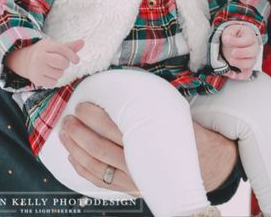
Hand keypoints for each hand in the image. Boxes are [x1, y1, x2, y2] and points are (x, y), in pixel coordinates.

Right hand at [5, 38, 83, 87]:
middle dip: (65, 64)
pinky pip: (53, 83)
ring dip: (59, 72)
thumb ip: (69, 46)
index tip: (77, 60)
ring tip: (52, 68)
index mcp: (45, 46)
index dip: (72, 55)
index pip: (62, 49)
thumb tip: (83, 42)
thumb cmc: (45, 52)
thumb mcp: (55, 46)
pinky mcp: (36, 80)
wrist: (26, 61)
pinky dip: (54, 80)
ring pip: (59, 74)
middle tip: (62, 63)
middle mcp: (40, 57)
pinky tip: (48, 74)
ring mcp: (37, 69)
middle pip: (61, 62)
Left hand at [60, 103, 236, 193]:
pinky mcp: (130, 188)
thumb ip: (150, 102)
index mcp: (149, 139)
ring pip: (97, 166)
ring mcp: (134, 178)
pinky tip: (73, 157)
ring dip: (76, 150)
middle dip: (79, 132)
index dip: (94, 117)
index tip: (82, 106)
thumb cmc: (186, 133)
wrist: (205, 163)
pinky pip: (101, 182)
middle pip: (100, 148)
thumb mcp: (173, 111)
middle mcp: (139, 162)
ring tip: (66, 134)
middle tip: (69, 118)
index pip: (114, 128)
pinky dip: (83, 170)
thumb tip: (126, 82)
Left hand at [220, 24, 257, 79]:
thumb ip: (229, 35)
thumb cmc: (234, 36)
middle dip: (241, 53)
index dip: (237, 41)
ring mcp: (252, 59)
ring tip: (230, 60)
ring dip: (239, 63)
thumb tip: (227, 39)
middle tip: (232, 52)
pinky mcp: (247, 68)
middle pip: (252, 52)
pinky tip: (230, 73)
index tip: (226, 39)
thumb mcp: (230, 31)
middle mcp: (254, 48)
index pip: (248, 39)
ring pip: (249, 64)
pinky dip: (238, 76)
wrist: (235, 42)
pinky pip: (246, 75)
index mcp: (250, 37)